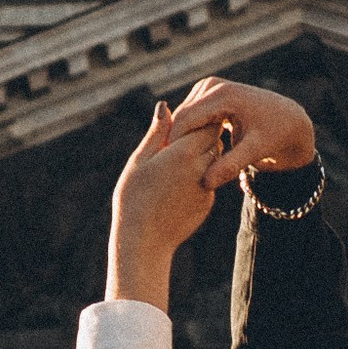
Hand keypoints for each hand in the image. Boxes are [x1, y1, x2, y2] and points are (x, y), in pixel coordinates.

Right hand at [105, 100, 228, 310]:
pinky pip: (209, 180)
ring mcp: (207, 186)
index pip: (206, 122)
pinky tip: (180, 183)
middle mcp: (201, 168)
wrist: (144, 242)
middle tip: (189, 131)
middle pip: (214, 138)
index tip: (190, 115)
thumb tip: (165, 107)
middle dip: (204, 132)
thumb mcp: (139, 161)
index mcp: (183, 153)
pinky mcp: (208, 202)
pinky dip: (200, 175)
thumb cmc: (133, 199)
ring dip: (203, 153)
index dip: (199, 117)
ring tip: (183, 155)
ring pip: (214, 159)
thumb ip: (157, 134)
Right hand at [162, 75, 316, 190]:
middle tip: (168, 171)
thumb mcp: (257, 151)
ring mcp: (210, 88)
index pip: (185, 120)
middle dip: (173, 142)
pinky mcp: (209, 95)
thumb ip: (230, 166)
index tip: (167, 171)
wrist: (290, 120)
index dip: (173, 146)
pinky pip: (190, 116)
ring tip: (179, 166)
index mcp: (223, 94)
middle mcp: (213, 86)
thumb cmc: (277, 135)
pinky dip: (188, 134)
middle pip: (179, 117)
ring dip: (180, 139)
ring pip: (182, 117)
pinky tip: (188, 156)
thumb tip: (206, 183)